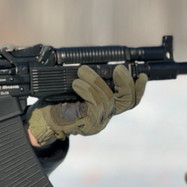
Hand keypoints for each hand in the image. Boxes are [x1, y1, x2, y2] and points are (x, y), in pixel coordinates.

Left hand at [25, 65, 146, 145]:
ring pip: (109, 99)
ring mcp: (100, 121)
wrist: (45, 119)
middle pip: (128, 102)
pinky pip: (95, 104)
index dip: (139, 88)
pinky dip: (87, 90)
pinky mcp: (90, 125)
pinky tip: (77, 84)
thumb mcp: (76, 85)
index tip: (141, 75)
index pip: (131, 99)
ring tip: (82, 71)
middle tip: (119, 69)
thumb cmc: (58, 100)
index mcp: (107, 104)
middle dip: (126, 83)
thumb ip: (90, 77)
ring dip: (96, 81)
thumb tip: (96, 61)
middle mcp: (107, 114)